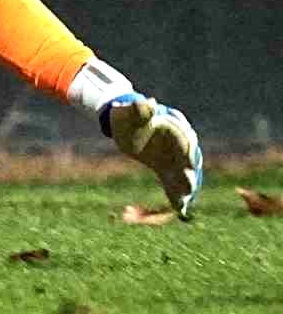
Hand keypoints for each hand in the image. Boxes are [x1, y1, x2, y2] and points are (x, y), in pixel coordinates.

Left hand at [102, 94, 202, 219]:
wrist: (124, 122)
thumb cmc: (126, 115)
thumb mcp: (128, 111)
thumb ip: (138, 110)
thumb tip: (148, 102)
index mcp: (173, 126)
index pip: (185, 139)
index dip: (187, 151)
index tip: (189, 163)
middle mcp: (179, 142)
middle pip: (189, 160)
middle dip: (189, 174)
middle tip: (189, 189)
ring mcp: (174, 156)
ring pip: (184, 174)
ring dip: (185, 189)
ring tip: (185, 204)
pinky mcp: (167, 168)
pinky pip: (174, 183)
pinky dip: (176, 195)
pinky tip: (180, 210)